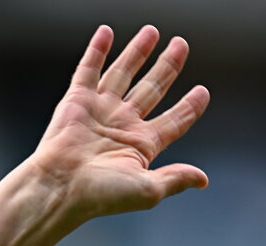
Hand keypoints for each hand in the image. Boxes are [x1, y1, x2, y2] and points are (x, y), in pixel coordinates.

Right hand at [30, 25, 209, 223]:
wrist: (62, 187)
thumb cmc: (102, 194)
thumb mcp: (149, 189)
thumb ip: (176, 178)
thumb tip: (203, 180)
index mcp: (141, 145)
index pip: (173, 121)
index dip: (189, 107)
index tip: (203, 92)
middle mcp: (123, 124)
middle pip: (152, 89)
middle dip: (167, 67)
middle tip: (181, 45)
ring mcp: (100, 110)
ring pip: (124, 74)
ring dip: (138, 52)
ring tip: (152, 31)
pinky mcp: (77, 100)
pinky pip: (89, 69)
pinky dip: (97, 50)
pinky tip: (107, 32)